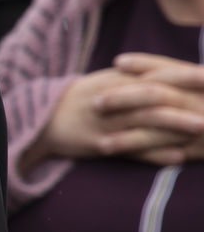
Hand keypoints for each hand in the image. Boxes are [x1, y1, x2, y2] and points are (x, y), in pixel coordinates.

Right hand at [31, 65, 203, 169]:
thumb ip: (140, 79)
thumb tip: (174, 76)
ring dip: (176, 124)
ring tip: (202, 128)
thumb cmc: (82, 100)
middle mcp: (116, 97)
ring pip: (146, 121)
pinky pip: (131, 149)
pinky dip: (155, 154)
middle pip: (156, 94)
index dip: (186, 73)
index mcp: (119, 80)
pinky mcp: (100, 143)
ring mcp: (108, 121)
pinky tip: (177, 159)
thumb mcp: (108, 82)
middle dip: (188, 97)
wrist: (43, 119)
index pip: (159, 72)